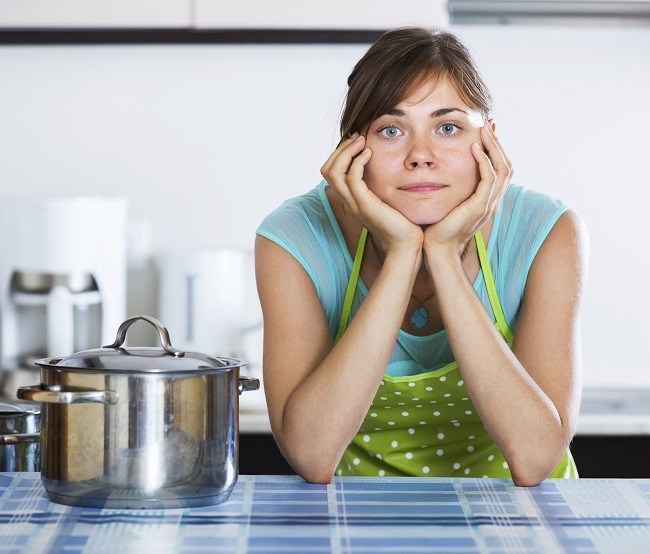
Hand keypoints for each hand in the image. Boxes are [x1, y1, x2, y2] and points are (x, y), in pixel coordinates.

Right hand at [321, 134, 422, 254]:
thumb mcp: (387, 200)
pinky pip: (351, 178)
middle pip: (327, 169)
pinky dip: (357, 162)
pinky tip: (370, 154)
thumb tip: (387, 170)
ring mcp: (354, 203)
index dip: (340, 154)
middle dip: (341, 149)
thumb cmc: (402, 223)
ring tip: (362, 142)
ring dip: (346, 151)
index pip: (330, 172)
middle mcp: (348, 201)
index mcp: (351, 199)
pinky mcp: (364, 205)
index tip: (357, 142)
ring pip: (333, 171)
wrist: (406, 245)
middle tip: (358, 137)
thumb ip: (380, 187)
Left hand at [423, 123, 512, 259]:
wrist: (436, 249)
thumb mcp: (446, 202)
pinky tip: (473, 147)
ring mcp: (488, 204)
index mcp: (486, 200)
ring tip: (483, 130)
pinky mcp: (479, 206)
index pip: (499, 169)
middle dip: (498, 143)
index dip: (495, 149)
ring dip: (493, 147)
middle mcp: (491, 201)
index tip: (486, 131)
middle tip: (488, 124)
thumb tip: (438, 171)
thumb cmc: (436, 228)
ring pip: (502, 169)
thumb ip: (450, 188)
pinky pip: (488, 178)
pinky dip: (484, 160)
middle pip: (506, 166)